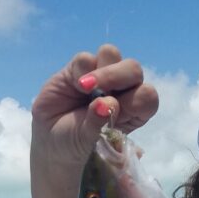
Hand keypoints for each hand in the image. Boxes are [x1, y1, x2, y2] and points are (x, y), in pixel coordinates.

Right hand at [31, 44, 158, 166]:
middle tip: (98, 95)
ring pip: (111, 53)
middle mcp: (121, 90)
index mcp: (134, 112)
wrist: (50, 140)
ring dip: (101, 71)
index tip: (117, 113)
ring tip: (85, 89)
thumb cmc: (77, 144)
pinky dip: (80, 70)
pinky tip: (74, 87)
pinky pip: (85, 58)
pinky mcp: (78, 68)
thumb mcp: (88, 141)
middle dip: (117, 78)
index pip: (148, 97)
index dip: (136, 100)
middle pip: (133, 69)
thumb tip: (106, 103)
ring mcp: (100, 76)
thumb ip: (98, 124)